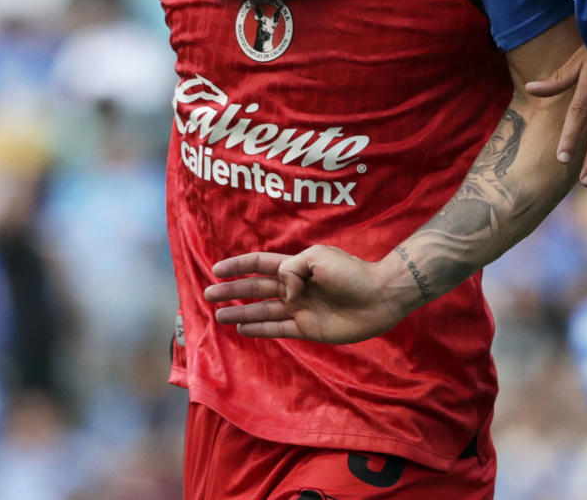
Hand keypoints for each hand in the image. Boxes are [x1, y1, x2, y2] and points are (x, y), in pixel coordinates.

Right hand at [205, 247, 419, 343]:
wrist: (378, 297)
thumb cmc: (351, 273)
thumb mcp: (318, 258)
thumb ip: (292, 270)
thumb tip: (284, 292)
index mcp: (296, 266)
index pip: (261, 264)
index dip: (238, 266)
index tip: (216, 269)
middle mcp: (295, 288)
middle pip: (256, 289)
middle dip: (232, 291)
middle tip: (208, 295)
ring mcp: (300, 309)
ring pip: (263, 310)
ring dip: (241, 312)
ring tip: (218, 316)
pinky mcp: (308, 329)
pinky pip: (278, 329)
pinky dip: (259, 329)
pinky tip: (243, 328)